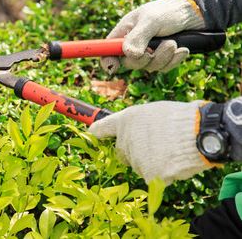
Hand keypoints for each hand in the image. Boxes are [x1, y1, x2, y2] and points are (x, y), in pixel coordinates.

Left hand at [88, 101, 213, 184]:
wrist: (199, 132)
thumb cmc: (181, 118)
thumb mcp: (155, 111)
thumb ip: (141, 124)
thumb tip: (140, 133)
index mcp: (126, 120)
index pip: (103, 128)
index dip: (97, 131)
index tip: (91, 133)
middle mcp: (125, 139)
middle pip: (123, 153)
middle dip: (134, 153)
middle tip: (156, 146)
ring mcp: (135, 158)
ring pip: (139, 166)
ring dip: (152, 163)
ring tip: (171, 151)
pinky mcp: (148, 174)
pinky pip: (153, 178)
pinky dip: (164, 175)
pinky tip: (175, 163)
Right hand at [102, 0, 204, 73]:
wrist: (195, 13)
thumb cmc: (168, 11)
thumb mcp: (151, 21)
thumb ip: (138, 38)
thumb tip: (129, 55)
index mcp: (124, 32)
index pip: (107, 50)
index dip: (107, 61)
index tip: (113, 68)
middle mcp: (133, 44)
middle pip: (129, 63)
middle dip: (146, 59)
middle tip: (157, 48)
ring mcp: (148, 52)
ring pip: (149, 67)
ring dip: (164, 57)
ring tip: (174, 43)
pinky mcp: (162, 57)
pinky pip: (163, 68)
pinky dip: (174, 60)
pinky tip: (182, 49)